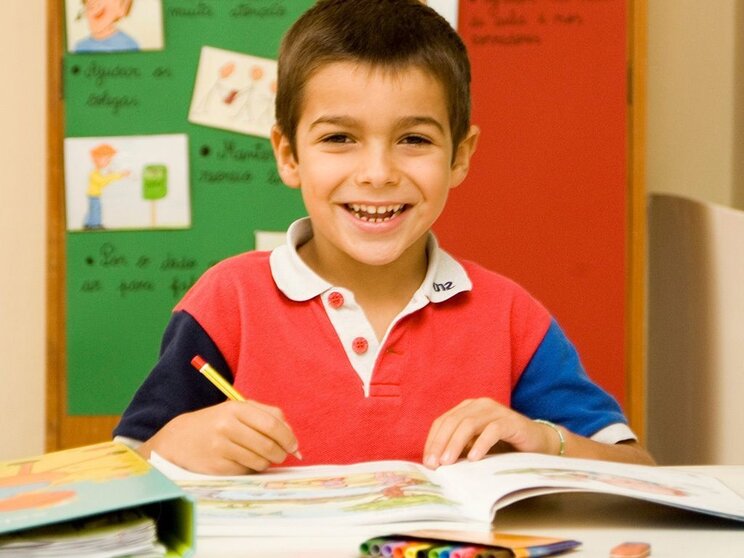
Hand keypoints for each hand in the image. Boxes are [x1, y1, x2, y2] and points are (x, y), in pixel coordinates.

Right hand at [139, 400, 299, 474]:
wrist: (179, 439)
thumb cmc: (217, 423)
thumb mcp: (238, 410)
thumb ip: (268, 416)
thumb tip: (293, 438)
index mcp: (236, 408)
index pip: (272, 423)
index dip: (288, 437)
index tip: (294, 446)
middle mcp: (227, 426)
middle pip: (268, 444)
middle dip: (281, 453)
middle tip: (282, 455)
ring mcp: (220, 447)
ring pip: (259, 460)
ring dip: (267, 462)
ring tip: (262, 457)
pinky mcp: (216, 466)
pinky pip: (246, 471)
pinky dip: (251, 468)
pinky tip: (243, 461)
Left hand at [423, 398, 559, 468]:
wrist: (537, 442)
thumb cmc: (503, 446)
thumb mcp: (476, 446)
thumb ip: (459, 449)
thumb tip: (435, 464)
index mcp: (467, 408)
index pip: (442, 422)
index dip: (432, 441)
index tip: (427, 462)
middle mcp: (479, 405)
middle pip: (452, 422)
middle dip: (440, 444)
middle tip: (434, 464)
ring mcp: (495, 411)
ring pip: (469, 424)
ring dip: (456, 444)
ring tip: (448, 462)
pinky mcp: (510, 421)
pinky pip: (492, 430)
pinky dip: (481, 444)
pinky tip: (474, 458)